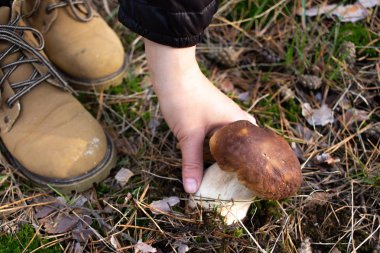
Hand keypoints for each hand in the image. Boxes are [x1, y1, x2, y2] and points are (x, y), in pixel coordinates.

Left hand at [144, 40, 255, 192]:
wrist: (171, 73)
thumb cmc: (185, 100)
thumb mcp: (189, 135)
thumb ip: (192, 163)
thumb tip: (192, 190)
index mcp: (238, 122)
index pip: (255, 149)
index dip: (253, 167)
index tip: (249, 185)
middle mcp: (235, 118)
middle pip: (242, 145)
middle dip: (239, 163)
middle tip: (236, 182)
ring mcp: (222, 115)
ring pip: (228, 140)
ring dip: (224, 155)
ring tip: (223, 175)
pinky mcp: (210, 114)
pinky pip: (217, 135)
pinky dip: (214, 147)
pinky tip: (209, 157)